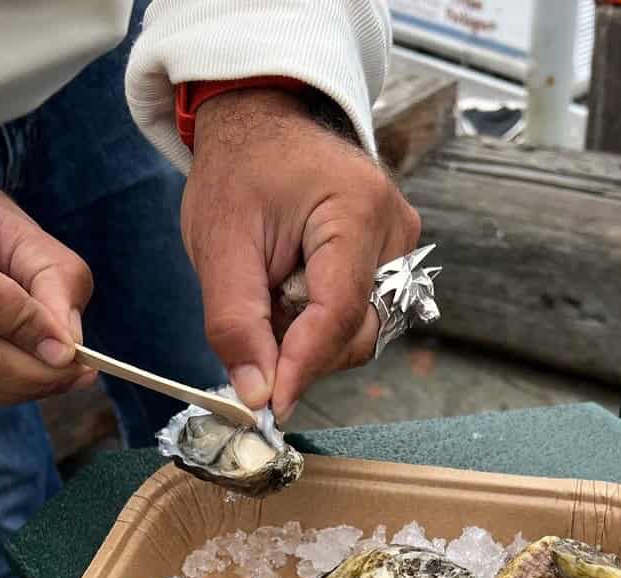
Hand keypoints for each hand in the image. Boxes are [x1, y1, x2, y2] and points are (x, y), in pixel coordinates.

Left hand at [182, 89, 420, 420]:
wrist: (262, 128)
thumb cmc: (240, 174)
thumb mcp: (219, 245)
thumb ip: (235, 323)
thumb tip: (256, 395)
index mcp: (356, 209)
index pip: (338, 313)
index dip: (303, 366)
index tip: (270, 406)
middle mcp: (395, 231)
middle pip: (355, 332)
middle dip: (302, 350)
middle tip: (254, 327)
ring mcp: (401, 249)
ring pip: (360, 334)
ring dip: (309, 338)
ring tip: (272, 294)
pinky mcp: (393, 264)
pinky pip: (360, 320)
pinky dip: (320, 326)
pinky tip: (293, 296)